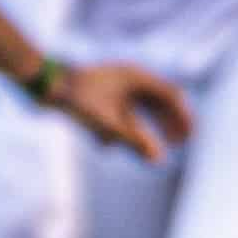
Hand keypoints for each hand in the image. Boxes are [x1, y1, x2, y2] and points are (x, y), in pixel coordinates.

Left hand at [44, 61, 191, 161]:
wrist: (47, 85)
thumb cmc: (78, 100)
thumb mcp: (108, 124)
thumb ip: (135, 142)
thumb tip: (158, 160)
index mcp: (136, 77)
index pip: (170, 95)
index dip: (182, 116)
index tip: (190, 136)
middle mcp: (129, 79)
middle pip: (159, 101)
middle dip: (169, 123)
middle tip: (179, 143)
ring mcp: (117, 86)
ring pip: (141, 108)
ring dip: (147, 129)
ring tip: (153, 151)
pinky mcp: (104, 95)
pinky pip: (122, 112)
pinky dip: (124, 128)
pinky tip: (111, 144)